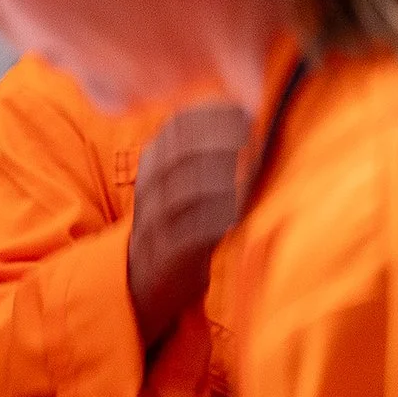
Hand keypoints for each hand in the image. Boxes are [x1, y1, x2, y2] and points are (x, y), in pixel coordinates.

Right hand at [126, 101, 251, 348]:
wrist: (142, 286)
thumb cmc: (179, 229)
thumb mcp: (182, 185)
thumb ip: (206, 154)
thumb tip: (255, 115)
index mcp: (153, 169)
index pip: (172, 130)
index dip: (207, 116)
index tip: (244, 110)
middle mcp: (151, 194)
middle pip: (176, 157)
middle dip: (214, 139)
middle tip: (250, 132)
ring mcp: (157, 227)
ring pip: (181, 192)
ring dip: (219, 176)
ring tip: (249, 168)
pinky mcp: (169, 260)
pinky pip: (189, 235)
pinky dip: (215, 219)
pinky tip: (238, 211)